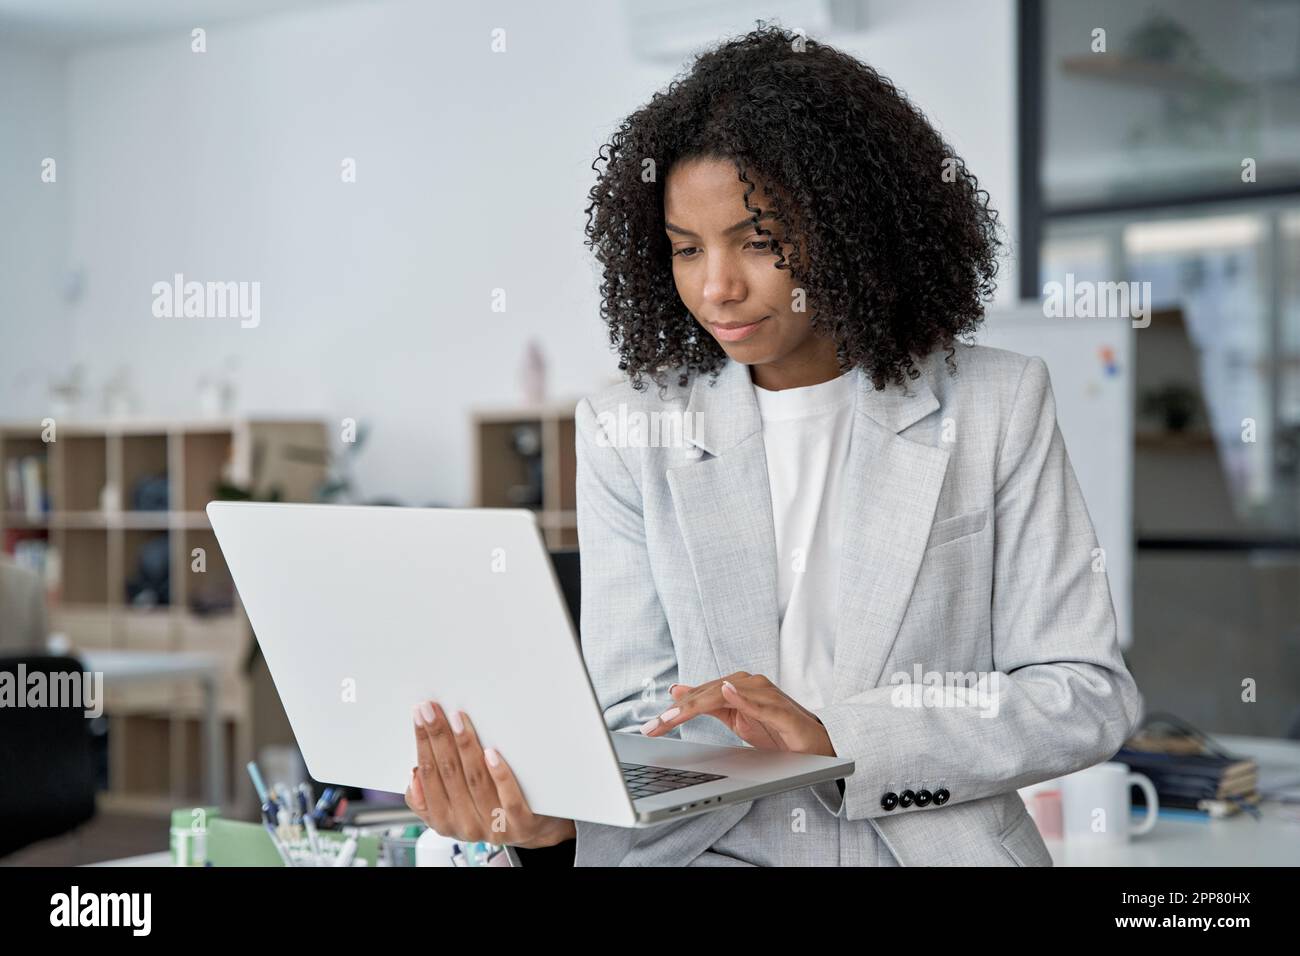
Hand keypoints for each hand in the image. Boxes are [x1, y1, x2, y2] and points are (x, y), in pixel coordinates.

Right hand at [405, 700, 575, 848]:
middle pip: (448, 773)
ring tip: (457, 720)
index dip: (422, 743)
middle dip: (437, 736)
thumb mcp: (452, 810)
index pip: (428, 776)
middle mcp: (467, 825)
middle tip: (432, 710)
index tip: (419, 717)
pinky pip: (509, 799)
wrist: (532, 831)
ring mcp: (494, 825)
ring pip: (476, 781)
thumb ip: (427, 799)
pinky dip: (499, 774)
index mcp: (445, 821)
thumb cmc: (490, 809)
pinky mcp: (521, 823)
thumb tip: (414, 775)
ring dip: (465, 746)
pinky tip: (492, 753)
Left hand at [638, 672, 836, 756]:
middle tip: (654, 726)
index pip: (699, 696)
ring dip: (698, 703)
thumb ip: (708, 704)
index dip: (673, 711)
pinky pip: (760, 703)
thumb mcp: (735, 718)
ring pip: (726, 695)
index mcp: (737, 687)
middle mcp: (750, 685)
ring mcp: (767, 696)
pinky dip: (743, 697)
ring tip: (674, 715)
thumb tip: (676, 690)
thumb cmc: (777, 731)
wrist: (817, 745)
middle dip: (677, 711)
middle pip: (707, 695)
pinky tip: (726, 692)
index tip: (651, 726)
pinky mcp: (783, 712)